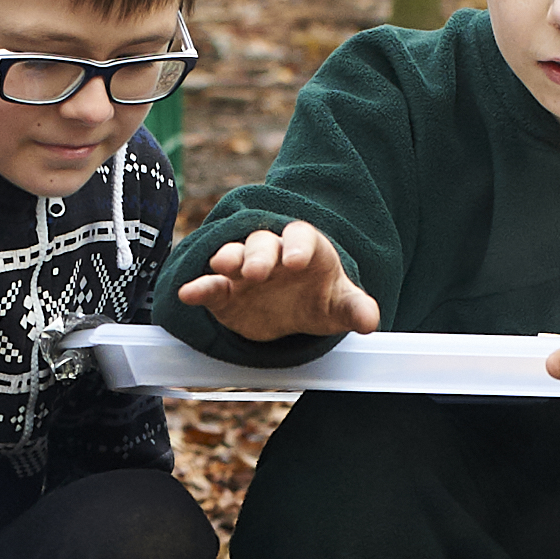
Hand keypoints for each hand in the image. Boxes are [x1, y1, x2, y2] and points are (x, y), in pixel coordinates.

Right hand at [173, 221, 381, 342]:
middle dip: (259, 255)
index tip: (296, 262)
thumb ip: (355, 309)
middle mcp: (271, 252)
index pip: (300, 238)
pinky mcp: (224, 292)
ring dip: (227, 260)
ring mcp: (244, 270)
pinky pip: (210, 286)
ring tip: (221, 267)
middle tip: (257, 271)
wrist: (293, 311)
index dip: (297, 247)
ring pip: (233, 256)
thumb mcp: (340, 305)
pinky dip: (199, 288)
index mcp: (304, 248)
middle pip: (262, 243)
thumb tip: (371, 321)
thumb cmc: (320, 298)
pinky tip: (188, 294)